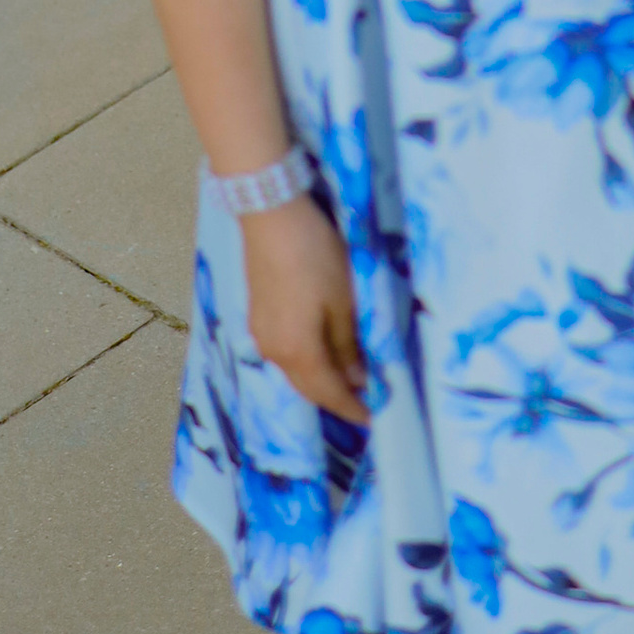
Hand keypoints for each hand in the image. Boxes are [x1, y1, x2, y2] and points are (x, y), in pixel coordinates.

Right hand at [242, 195, 366, 423]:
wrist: (272, 216)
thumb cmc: (314, 256)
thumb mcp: (342, 299)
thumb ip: (348, 343)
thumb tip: (357, 379)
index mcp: (297, 352)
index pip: (328, 393)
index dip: (351, 408)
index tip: (374, 417)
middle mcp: (273, 351)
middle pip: (308, 387)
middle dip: (336, 398)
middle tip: (365, 403)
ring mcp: (262, 334)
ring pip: (295, 371)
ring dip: (321, 380)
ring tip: (350, 379)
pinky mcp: (259, 316)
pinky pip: (286, 353)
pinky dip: (308, 361)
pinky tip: (323, 352)